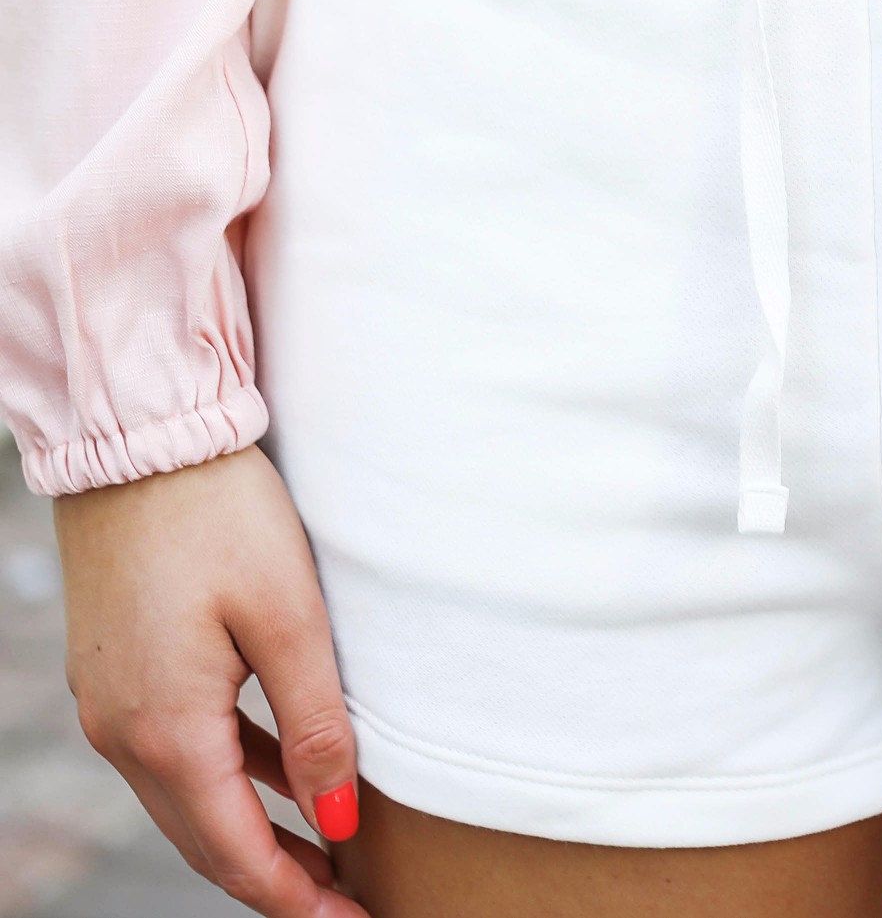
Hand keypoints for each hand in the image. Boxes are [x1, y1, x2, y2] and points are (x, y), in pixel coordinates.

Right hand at [54, 444, 367, 914]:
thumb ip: (316, 723)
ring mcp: (111, 700)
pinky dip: (225, 772)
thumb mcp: (288, 615)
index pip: (235, 854)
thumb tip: (341, 818)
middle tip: (344, 902)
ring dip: (250, 828)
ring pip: (188, 794)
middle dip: (276, 878)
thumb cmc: (219, 512)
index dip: (296, 899)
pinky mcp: (116, 664)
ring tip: (323, 849)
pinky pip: (174, 745)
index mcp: (166, 732)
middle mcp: (124, 732)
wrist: (141, 434)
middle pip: (205, 838)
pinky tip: (273, 771)